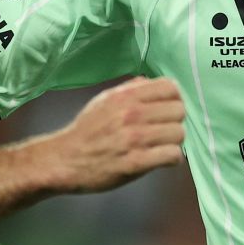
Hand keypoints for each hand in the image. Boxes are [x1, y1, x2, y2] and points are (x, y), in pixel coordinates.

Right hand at [44, 78, 184, 192]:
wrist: (65, 160)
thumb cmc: (86, 131)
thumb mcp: (103, 101)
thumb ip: (129, 90)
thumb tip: (150, 82)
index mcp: (124, 96)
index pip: (170, 87)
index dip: (174, 98)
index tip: (167, 109)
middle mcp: (131, 114)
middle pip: (178, 110)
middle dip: (174, 121)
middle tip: (164, 131)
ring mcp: (134, 138)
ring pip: (178, 133)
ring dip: (174, 142)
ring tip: (162, 146)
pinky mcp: (136, 162)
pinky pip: (172, 156)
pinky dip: (171, 159)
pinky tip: (161, 159)